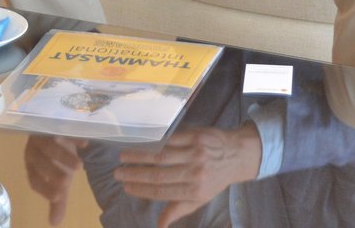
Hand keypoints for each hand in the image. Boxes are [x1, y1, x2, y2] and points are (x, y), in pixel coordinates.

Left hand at [24, 134, 86, 225]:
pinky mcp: (54, 122)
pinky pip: (62, 128)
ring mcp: (42, 134)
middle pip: (40, 162)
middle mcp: (33, 150)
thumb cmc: (58, 160)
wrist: (61, 133)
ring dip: (63, 156)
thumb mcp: (60, 180)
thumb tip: (55, 224)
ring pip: (49, 145)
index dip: (44, 188)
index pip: (34, 180)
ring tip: (79, 167)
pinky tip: (84, 144)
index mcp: (32, 166)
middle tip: (66, 183)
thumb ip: (58, 200)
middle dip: (52, 173)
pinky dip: (73, 137)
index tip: (58, 196)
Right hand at [115, 125, 262, 227]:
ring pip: (161, 155)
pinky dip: (155, 140)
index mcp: (194, 191)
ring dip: (139, 155)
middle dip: (135, 174)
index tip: (125, 186)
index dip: (141, 190)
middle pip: (158, 174)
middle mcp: (194, 173)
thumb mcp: (199, 199)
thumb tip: (159, 226)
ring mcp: (195, 153)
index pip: (161, 191)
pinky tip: (142, 141)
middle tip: (117, 172)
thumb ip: (177, 210)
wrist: (237, 154)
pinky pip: (171, 139)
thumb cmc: (214, 179)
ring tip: (123, 156)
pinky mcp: (196, 136)